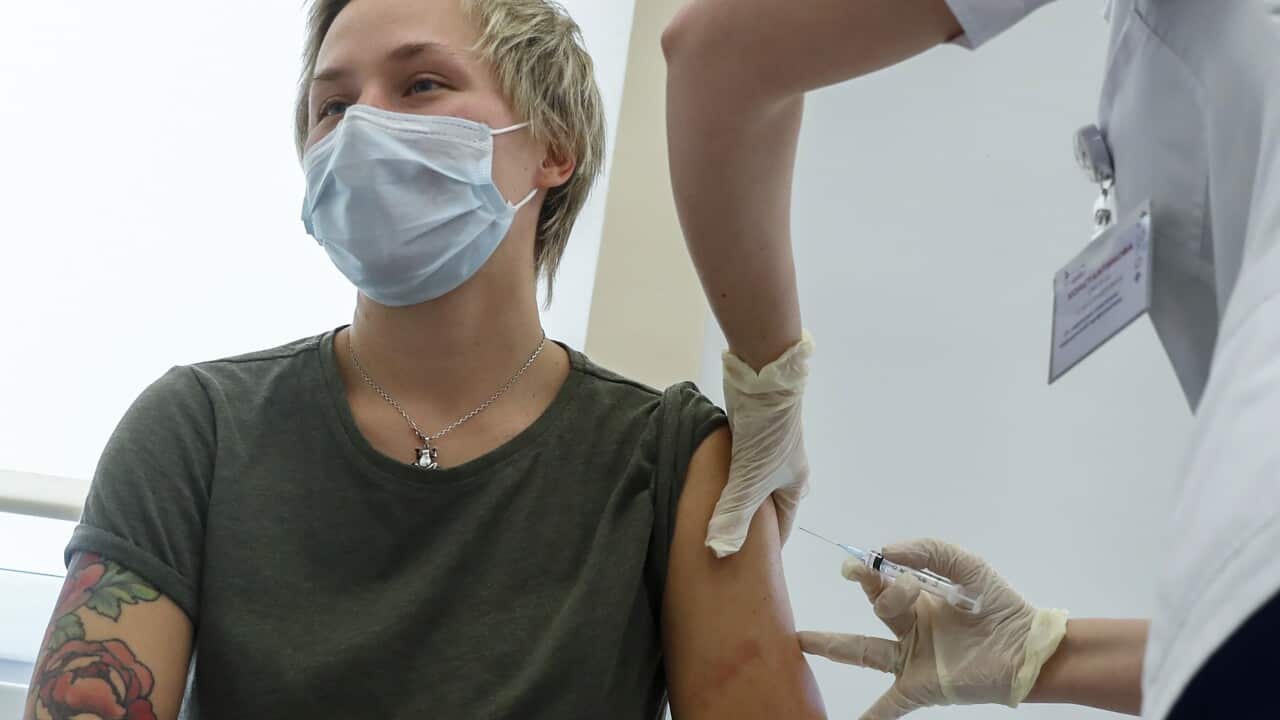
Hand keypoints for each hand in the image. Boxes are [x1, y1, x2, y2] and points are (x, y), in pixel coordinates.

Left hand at [705, 333, 813, 557]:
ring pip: (750, 485)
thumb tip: (719, 553)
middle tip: (723, 540)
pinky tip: (708, 483)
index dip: (764, 546)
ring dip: (734, 497)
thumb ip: (733, 517)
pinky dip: (726, 477)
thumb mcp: (748, 483)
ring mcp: (769, 452)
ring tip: (711, 515)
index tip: (744, 563)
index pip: (781, 525)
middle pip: (766, 506)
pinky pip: (738, 466)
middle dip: (748, 523)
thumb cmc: (765, 438)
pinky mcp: (751, 435)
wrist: (763, 382)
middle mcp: (786, 471)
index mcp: (795, 485)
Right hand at [799, 539, 1067, 718]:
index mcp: (921, 598)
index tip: (877, 559)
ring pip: (866, 651)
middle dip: (862, 586)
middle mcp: (911, 627)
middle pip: (876, 607)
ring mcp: (913, 658)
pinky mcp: (922, 685)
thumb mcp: (967, 566)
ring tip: (801, 642)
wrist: (1029, 648)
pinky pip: (890, 703)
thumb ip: (930, 551)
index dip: (878, 566)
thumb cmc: (1000, 605)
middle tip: (849, 570)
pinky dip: (871, 716)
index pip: (887, 579)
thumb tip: (887, 551)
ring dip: (834, 647)